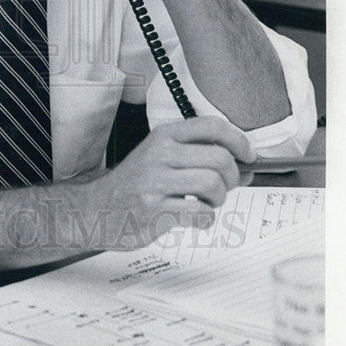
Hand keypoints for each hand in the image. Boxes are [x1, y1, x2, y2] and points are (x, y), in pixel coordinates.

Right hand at [89, 116, 255, 250]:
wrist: (97, 208)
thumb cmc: (135, 184)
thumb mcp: (162, 158)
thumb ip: (200, 158)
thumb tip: (246, 166)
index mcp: (164, 136)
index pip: (211, 126)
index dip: (239, 140)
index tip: (248, 155)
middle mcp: (160, 154)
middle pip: (219, 158)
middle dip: (232, 176)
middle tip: (225, 186)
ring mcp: (155, 182)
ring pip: (212, 184)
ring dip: (219, 198)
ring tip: (207, 202)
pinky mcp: (155, 210)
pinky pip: (200, 213)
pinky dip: (206, 218)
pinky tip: (195, 217)